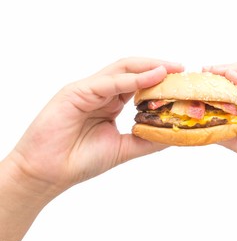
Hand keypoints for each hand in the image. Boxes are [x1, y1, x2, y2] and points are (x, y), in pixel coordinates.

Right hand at [10, 57, 183, 191]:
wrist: (49, 173)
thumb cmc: (81, 160)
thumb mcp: (124, 148)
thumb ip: (147, 140)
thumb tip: (174, 135)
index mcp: (110, 103)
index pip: (139, 84)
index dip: (160, 81)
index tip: (182, 81)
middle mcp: (101, 93)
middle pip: (132, 71)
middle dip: (158, 67)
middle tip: (181, 69)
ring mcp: (88, 90)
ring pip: (121, 70)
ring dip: (148, 67)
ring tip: (171, 69)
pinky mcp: (76, 92)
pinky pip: (108, 82)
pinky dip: (131, 79)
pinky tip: (152, 77)